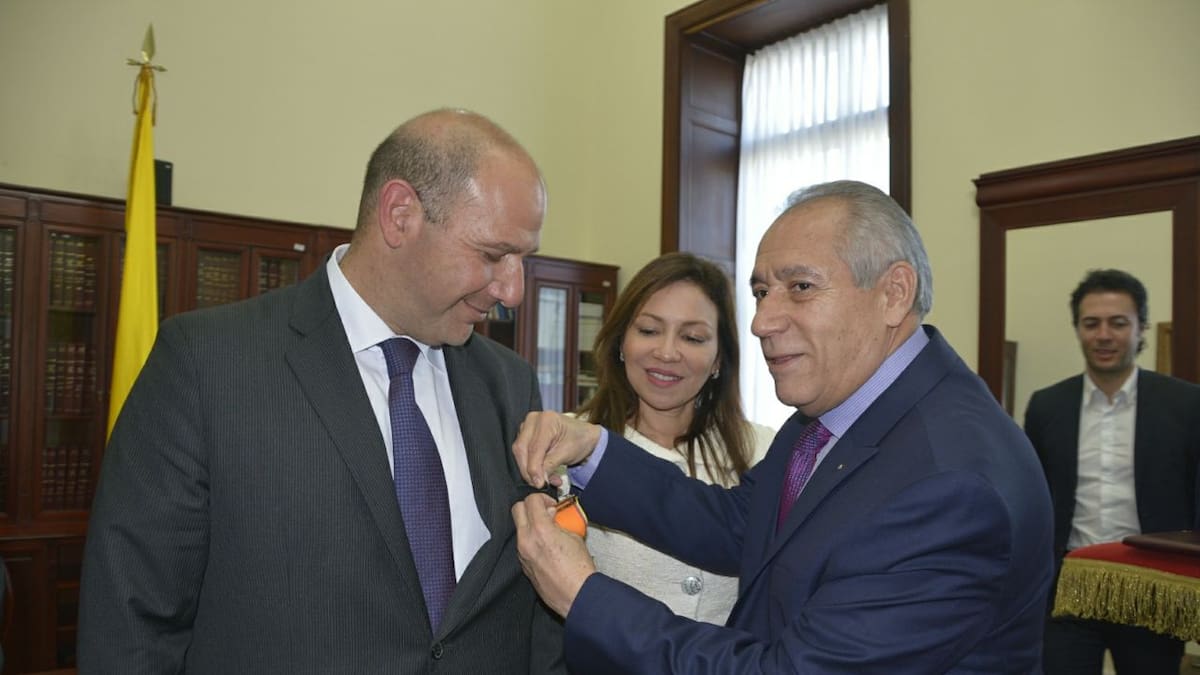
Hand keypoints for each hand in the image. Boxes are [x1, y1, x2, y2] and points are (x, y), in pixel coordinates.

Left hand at [511, 492, 595, 617]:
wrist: (577, 596)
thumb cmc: (580, 571)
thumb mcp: (575, 536)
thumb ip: (560, 522)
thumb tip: (555, 515)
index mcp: (540, 531)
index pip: (531, 500)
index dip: (543, 498)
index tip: (551, 504)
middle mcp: (527, 541)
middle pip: (517, 509)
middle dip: (531, 506)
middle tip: (545, 512)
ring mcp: (523, 555)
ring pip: (518, 528)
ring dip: (530, 524)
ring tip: (548, 531)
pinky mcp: (523, 566)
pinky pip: (521, 545)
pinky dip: (530, 540)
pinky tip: (546, 546)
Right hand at [512, 411, 601, 487]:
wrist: (583, 436)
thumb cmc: (579, 439)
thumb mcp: (567, 453)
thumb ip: (550, 465)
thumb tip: (538, 479)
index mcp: (547, 420)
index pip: (534, 448)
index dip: (534, 468)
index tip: (538, 483)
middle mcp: (534, 420)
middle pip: (522, 449)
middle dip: (529, 470)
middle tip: (540, 484)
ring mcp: (528, 426)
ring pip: (520, 453)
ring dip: (530, 470)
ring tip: (547, 479)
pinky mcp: (525, 435)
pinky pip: (523, 453)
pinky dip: (531, 466)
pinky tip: (543, 473)